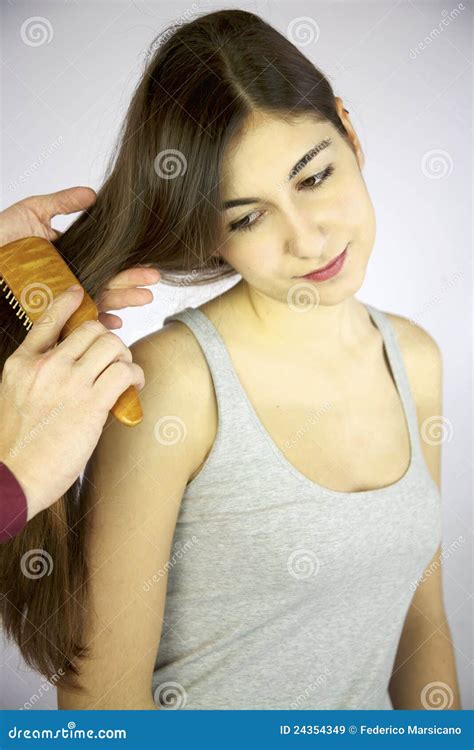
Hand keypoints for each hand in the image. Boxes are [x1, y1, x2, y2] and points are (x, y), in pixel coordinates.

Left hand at [0, 187, 160, 328]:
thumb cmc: (0, 238)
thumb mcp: (32, 212)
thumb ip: (62, 203)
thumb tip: (93, 194)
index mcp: (70, 259)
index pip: (105, 263)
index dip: (125, 264)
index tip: (146, 262)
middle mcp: (70, 281)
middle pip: (108, 283)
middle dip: (133, 282)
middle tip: (155, 280)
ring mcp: (61, 298)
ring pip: (98, 301)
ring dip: (123, 301)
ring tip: (145, 297)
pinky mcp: (50, 313)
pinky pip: (76, 321)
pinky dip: (95, 322)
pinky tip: (113, 322)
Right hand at [0, 285, 145, 520]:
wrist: (14, 477)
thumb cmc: (18, 447)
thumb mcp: (16, 398)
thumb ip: (38, 377)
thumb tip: (73, 370)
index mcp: (22, 364)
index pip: (47, 320)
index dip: (67, 303)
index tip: (79, 294)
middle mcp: (45, 366)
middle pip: (91, 329)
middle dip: (108, 341)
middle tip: (113, 362)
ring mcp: (68, 382)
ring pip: (112, 344)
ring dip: (124, 358)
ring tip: (124, 376)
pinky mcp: (91, 403)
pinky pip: (125, 372)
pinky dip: (135, 376)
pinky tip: (133, 387)